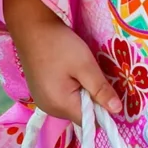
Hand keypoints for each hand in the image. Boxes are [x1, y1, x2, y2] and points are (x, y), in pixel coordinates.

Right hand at [1, 0, 120, 122]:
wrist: (30, 26)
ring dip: (80, 93)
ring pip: (71, 106)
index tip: (106, 89)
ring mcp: (42, 101)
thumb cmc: (58, 44)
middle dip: (90, 99)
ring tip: (78, 70)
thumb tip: (117, 110)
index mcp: (60, 105)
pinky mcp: (39, 92)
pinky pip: (61, 98)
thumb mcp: (85, 64)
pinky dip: (69, 89)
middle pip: (80, 114)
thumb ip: (101, 90)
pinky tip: (66, 71)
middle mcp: (49, 109)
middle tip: (91, 74)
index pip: (90, 121)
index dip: (102, 108)